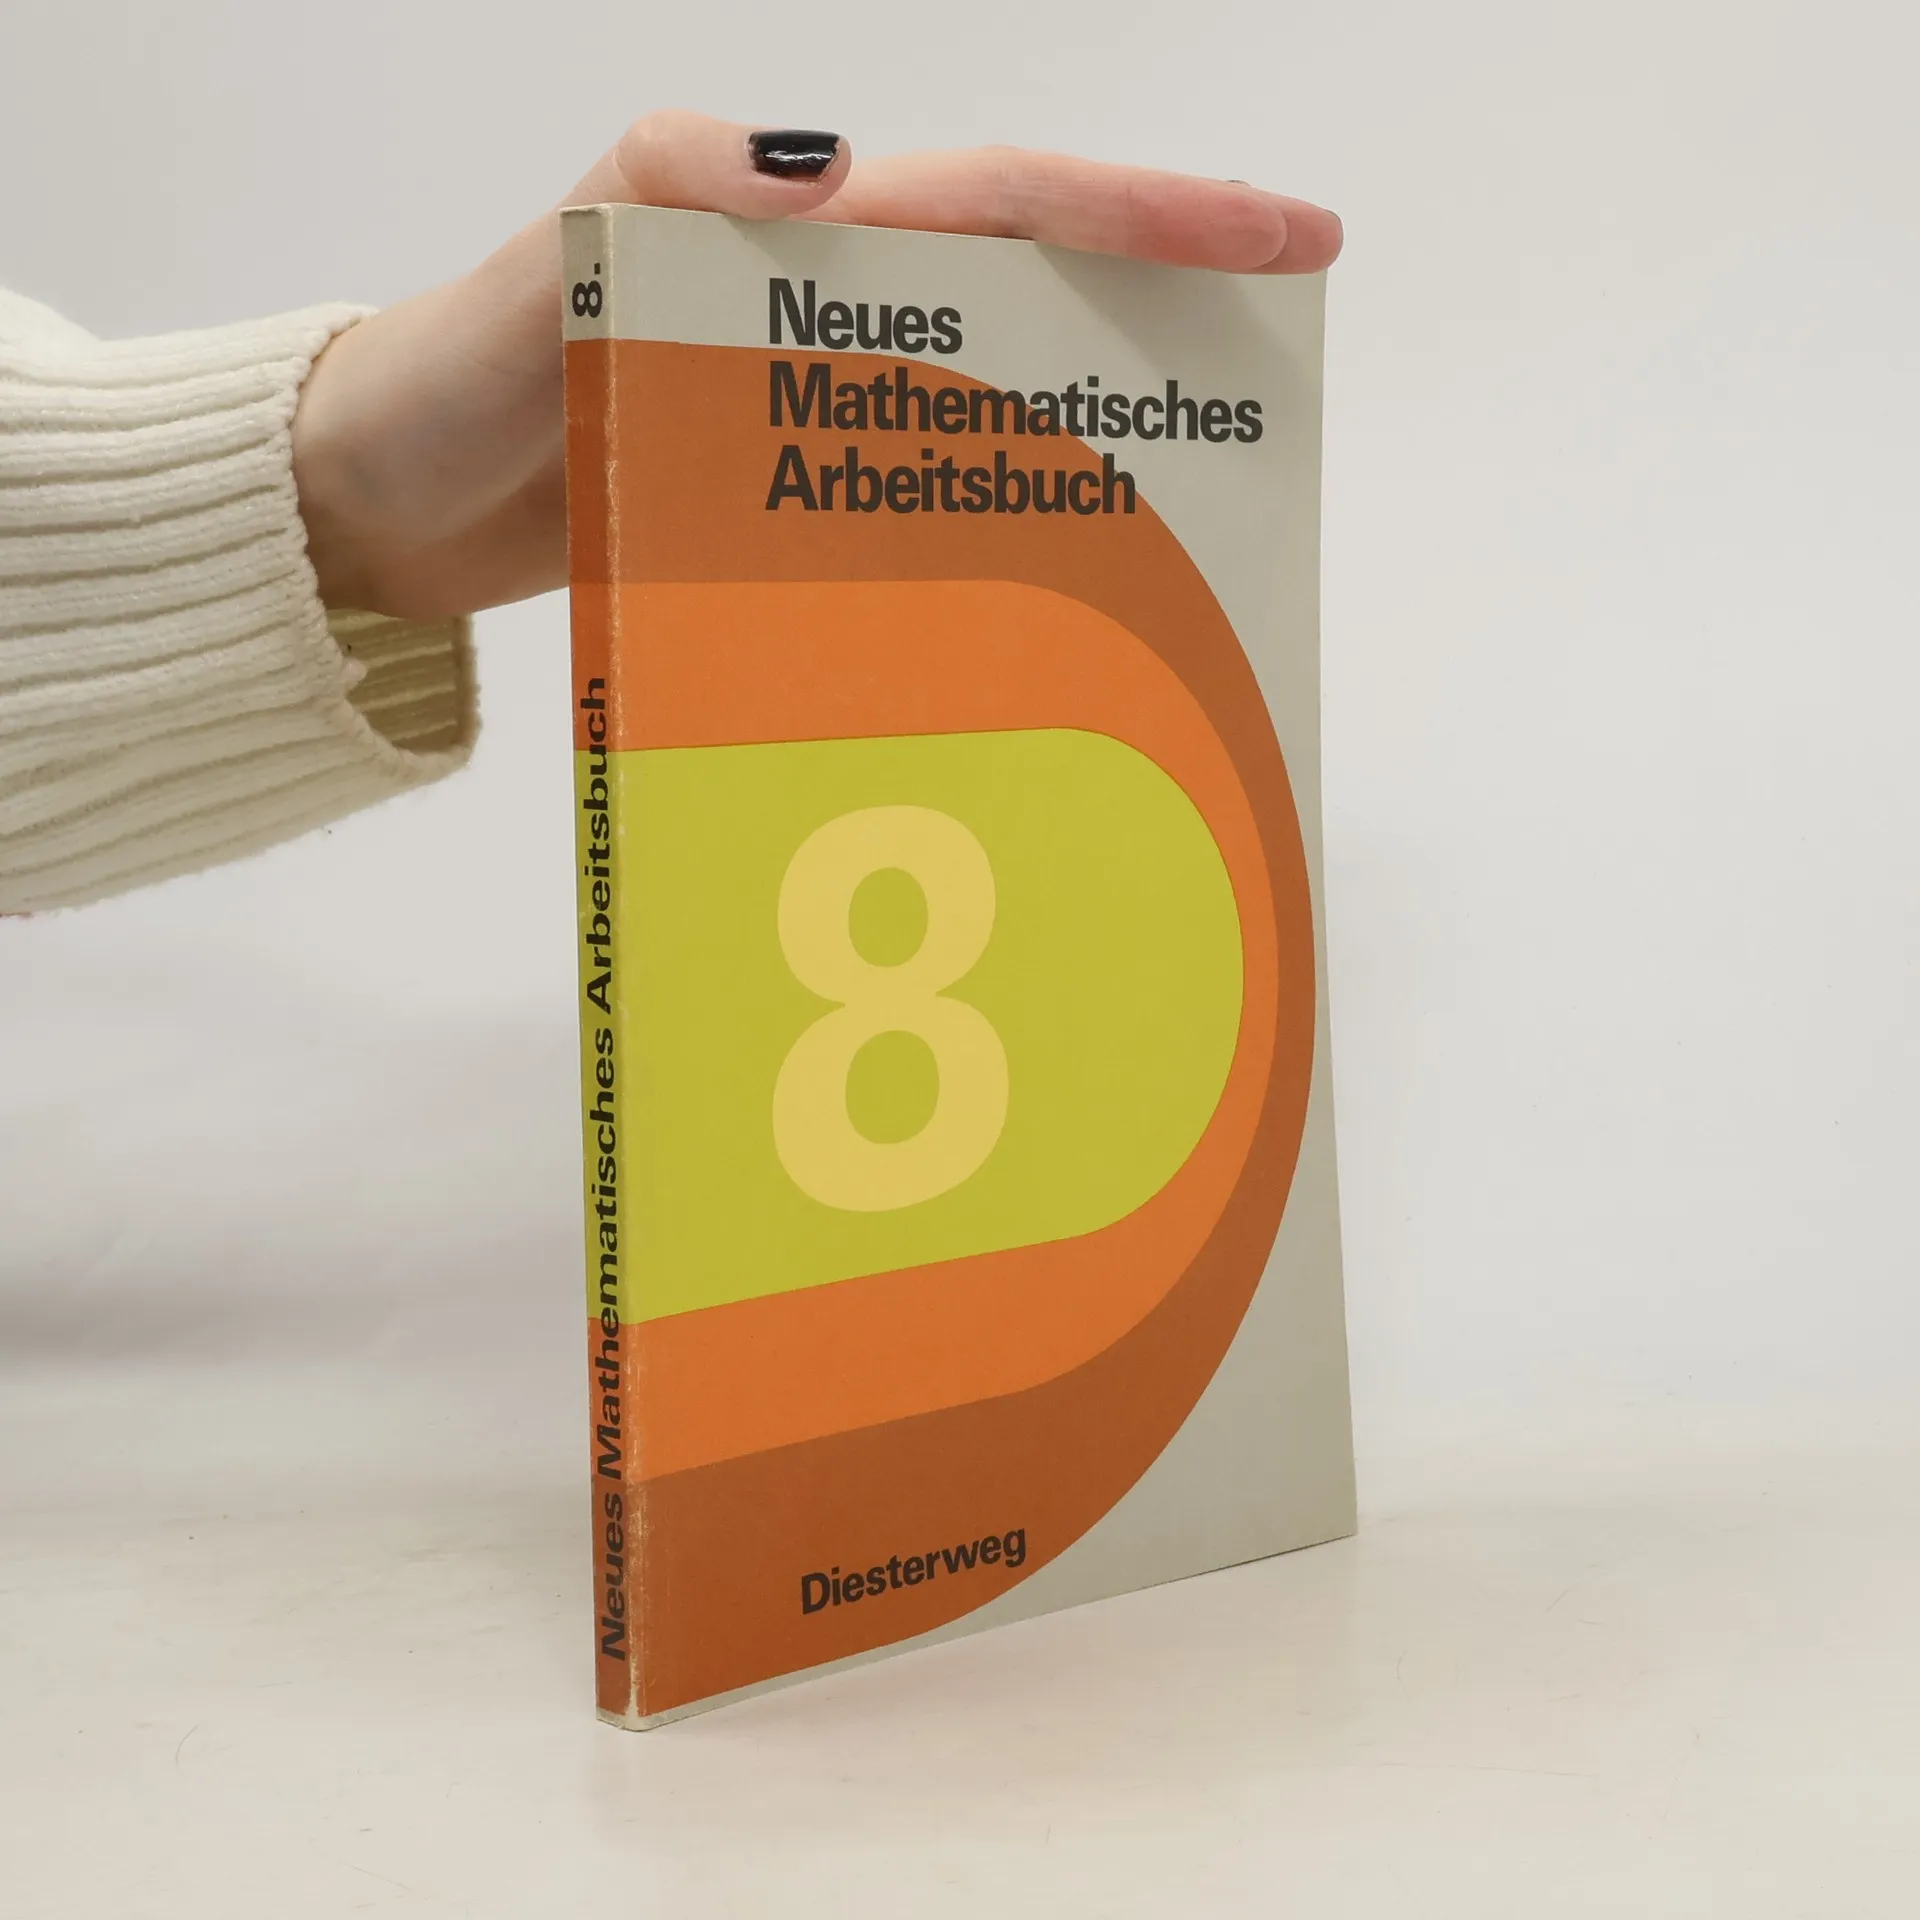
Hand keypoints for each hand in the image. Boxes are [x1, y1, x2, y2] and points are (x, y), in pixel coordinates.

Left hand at [291, 111, 1343, 621]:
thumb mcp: (550, 267)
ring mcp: (803, 399)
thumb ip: (666, 194)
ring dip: (1084, 441)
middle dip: (1159, 326)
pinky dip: (980, 523)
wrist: (385, 506)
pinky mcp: (776, 483)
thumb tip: (835, 168)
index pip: (1009, 206)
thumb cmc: (454, 380)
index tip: (1291, 238)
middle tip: (1268, 396)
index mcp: (794, 235)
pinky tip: (1034, 582)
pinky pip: (907, 488)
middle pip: (1028, 298)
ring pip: (980, 404)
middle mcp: (818, 308)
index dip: (1156, 218)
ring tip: (1189, 512)